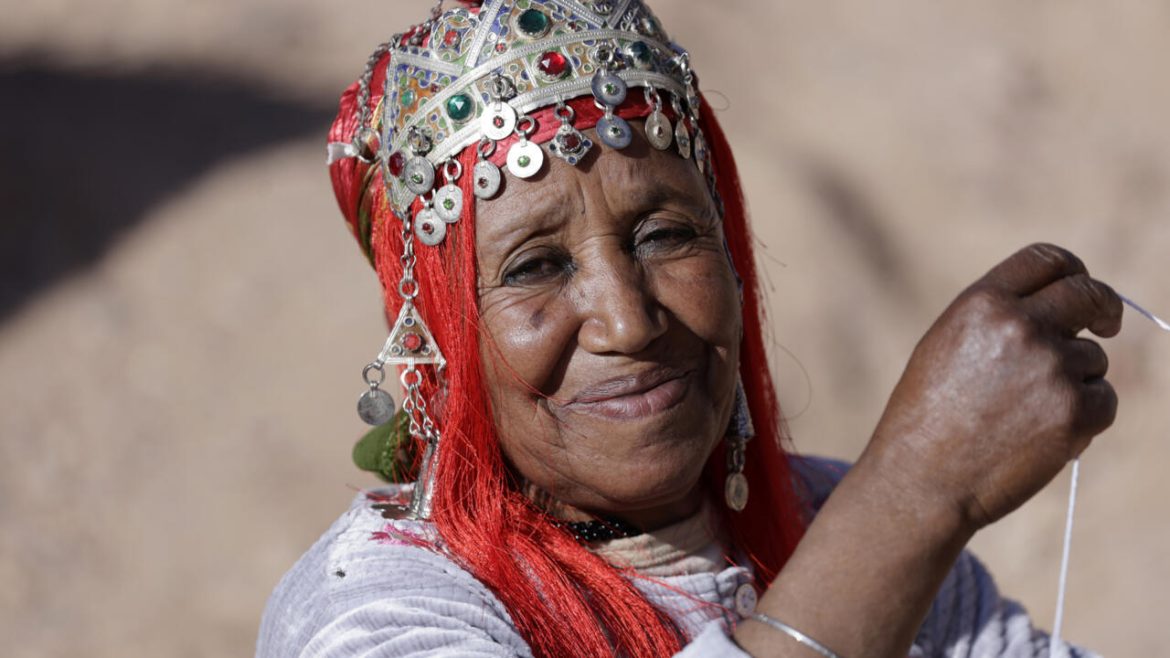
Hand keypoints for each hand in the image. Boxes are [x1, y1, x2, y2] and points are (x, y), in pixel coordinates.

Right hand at [864, 243, 1121, 531]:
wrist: (921, 478)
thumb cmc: (928, 415)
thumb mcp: (948, 344)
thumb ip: (999, 317)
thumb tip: (1063, 307)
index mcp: (982, 303)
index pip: (1047, 259)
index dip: (1072, 270)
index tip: (1082, 287)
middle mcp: (1020, 326)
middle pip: (1089, 293)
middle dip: (1104, 306)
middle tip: (1107, 322)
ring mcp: (1051, 367)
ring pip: (1092, 359)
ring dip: (1073, 381)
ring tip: (1021, 416)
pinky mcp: (1074, 411)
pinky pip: (1103, 400)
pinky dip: (1083, 418)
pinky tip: (1039, 437)